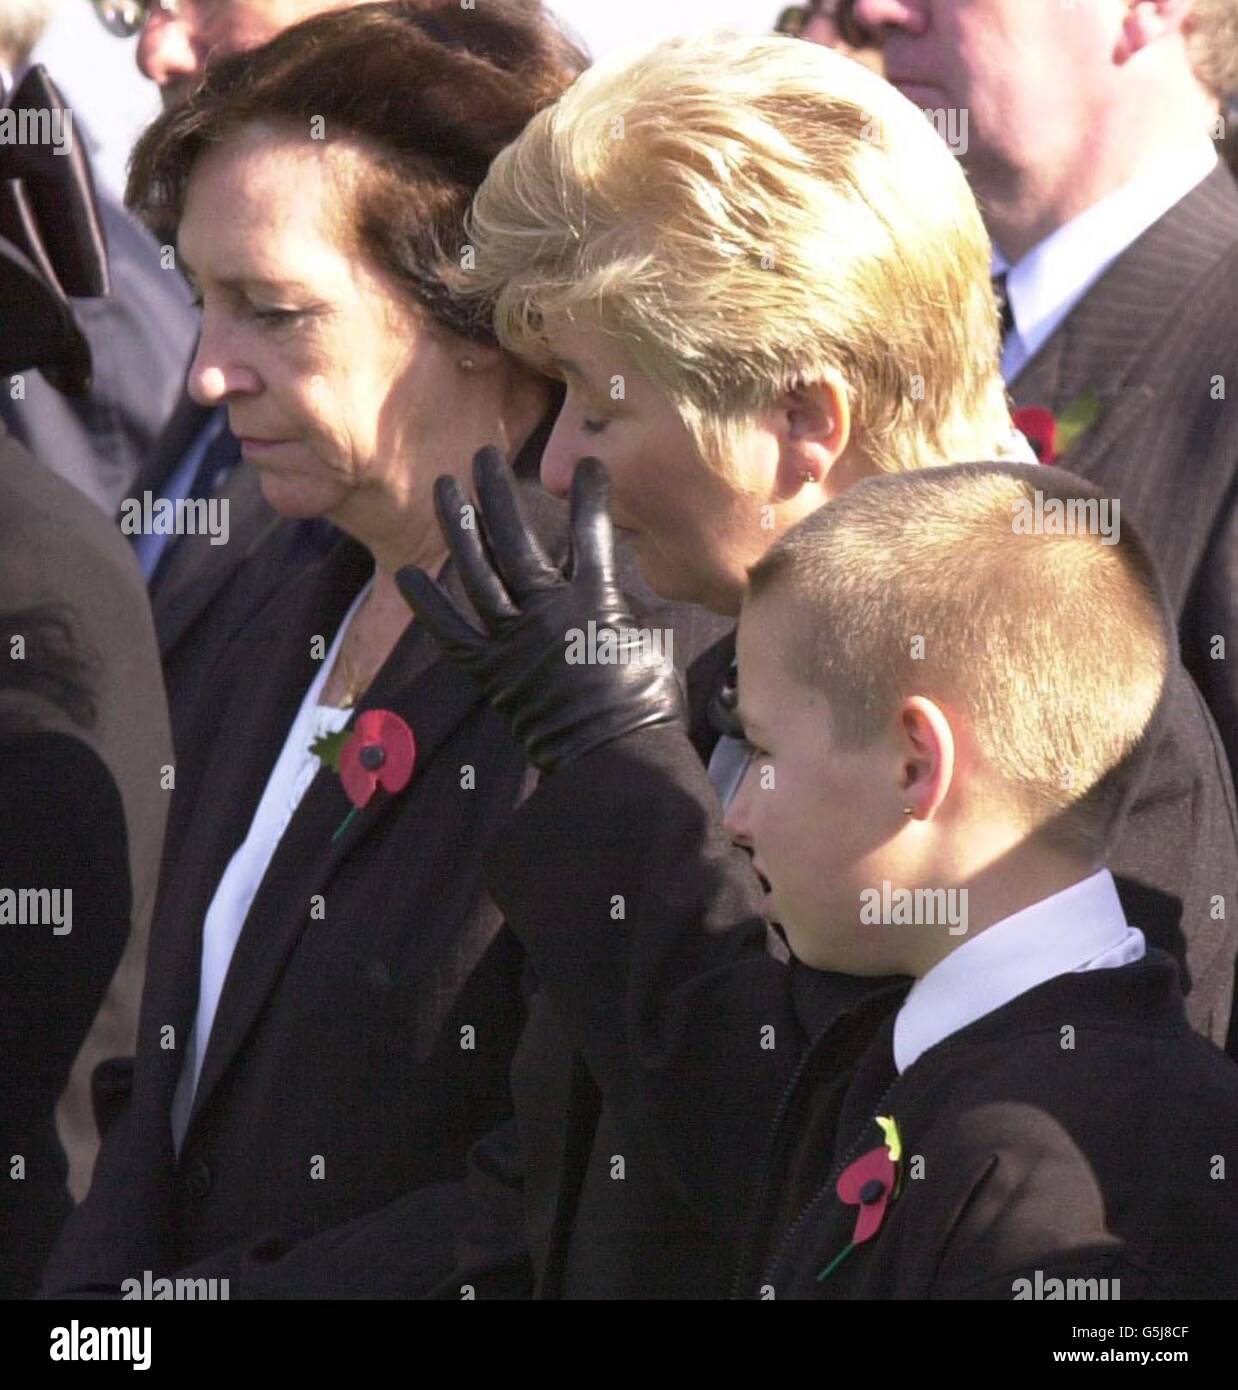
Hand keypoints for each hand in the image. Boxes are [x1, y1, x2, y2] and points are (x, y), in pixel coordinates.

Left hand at [396, 447, 684, 772]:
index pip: (590, 532)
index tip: (589, 464)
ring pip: (477, 572)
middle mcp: (548, 611)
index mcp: (596, 600)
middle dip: (499, 492)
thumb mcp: (649, 645)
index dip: (590, 494)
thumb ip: (623, 610)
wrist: (615, 759)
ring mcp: (514, 641)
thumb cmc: (648, 706)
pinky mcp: (492, 673)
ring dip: (459, 526)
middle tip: (486, 455)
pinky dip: (429, 604)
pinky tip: (407, 573)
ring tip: (444, 486)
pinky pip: (452, 633)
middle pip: (516, 538)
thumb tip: (616, 596)